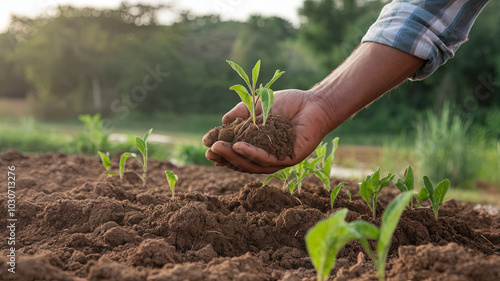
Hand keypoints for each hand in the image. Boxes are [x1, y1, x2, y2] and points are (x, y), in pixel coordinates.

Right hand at [203, 89, 335, 172]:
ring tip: (219, 148)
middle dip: (224, 157)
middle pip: (241, 161)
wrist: (314, 103)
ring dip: (233, 157)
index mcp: (259, 145)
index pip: (237, 152)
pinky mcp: (289, 159)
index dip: (222, 149)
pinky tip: (238, 146)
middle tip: (209, 151)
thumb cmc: (289, 103)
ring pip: (251, 164)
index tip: (207, 144)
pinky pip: (267, 159)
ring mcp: (278, 159)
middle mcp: (267, 155)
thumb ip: (242, 113)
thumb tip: (223, 121)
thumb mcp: (259, 105)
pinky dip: (251, 153)